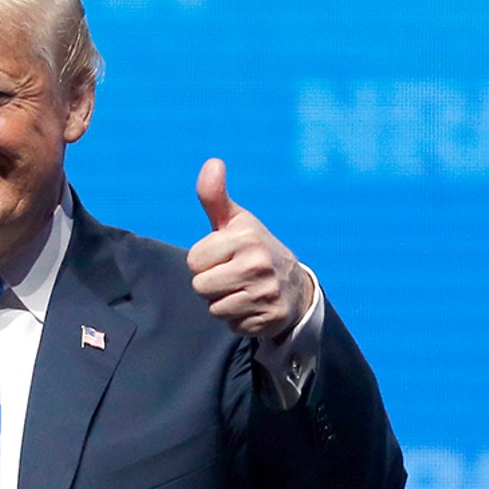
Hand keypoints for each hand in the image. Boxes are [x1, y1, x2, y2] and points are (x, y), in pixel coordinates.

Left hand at [187, 158, 311, 340]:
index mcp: (246, 237)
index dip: (204, 260)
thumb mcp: (235, 221)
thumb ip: (214, 196)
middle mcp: (258, 264)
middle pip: (201, 287)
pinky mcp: (270, 319)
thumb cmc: (252, 248)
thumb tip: (212, 162)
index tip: (223, 256)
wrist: (294, 285)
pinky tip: (252, 306)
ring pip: (215, 309)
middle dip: (211, 283)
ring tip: (241, 290)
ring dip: (223, 302)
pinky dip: (239, 319)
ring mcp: (266, 294)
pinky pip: (232, 326)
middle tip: (232, 275)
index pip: (194, 261)